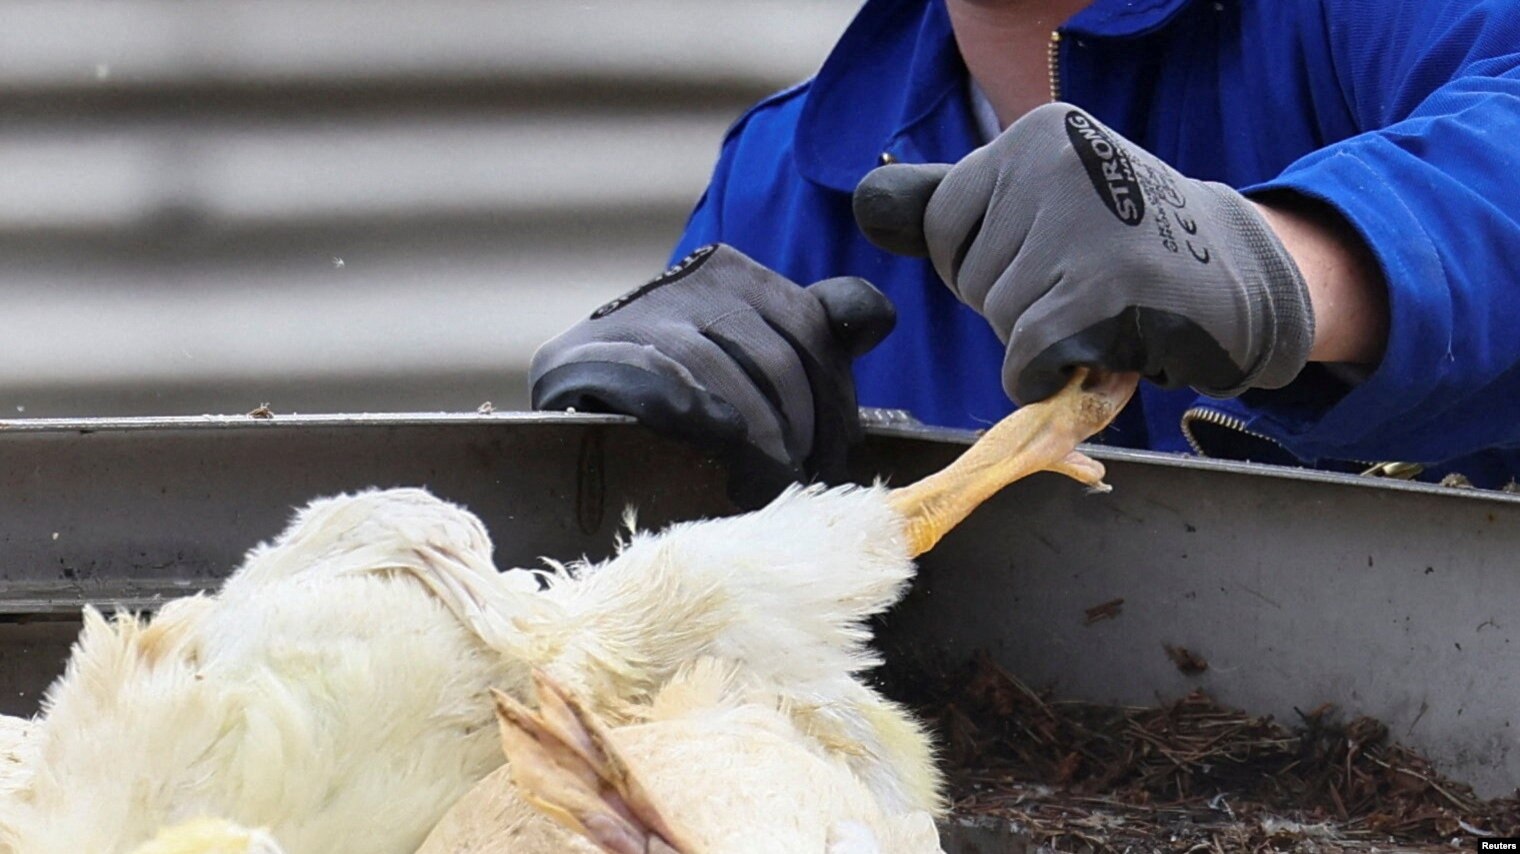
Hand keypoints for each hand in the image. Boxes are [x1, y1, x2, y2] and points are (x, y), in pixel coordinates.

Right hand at [530, 244, 894, 505]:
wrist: (572, 428)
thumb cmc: (685, 411)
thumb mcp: (758, 368)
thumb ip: (815, 340)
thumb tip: (877, 317)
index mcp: (735, 274)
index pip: (811, 327)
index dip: (835, 400)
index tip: (834, 460)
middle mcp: (684, 281)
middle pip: (772, 355)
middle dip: (797, 431)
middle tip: (799, 488)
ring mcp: (627, 317)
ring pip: (721, 372)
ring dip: (755, 440)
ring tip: (763, 489)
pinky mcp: (575, 357)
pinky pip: (655, 381)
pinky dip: (698, 418)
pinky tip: (720, 452)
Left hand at [853, 102, 1314, 403]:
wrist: (1245, 280)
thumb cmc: (1130, 247)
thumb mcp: (1045, 200)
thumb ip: (959, 204)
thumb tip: (869, 206)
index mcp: (1037, 135)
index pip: (943, 223)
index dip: (984, 262)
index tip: (1048, 256)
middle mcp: (1056, 166)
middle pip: (970, 276)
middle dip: (1018, 300)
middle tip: (1088, 282)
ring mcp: (1082, 225)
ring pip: (1000, 318)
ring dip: (1043, 335)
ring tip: (1105, 306)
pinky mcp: (1104, 291)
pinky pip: (1026, 358)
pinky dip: (1048, 374)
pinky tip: (1097, 348)